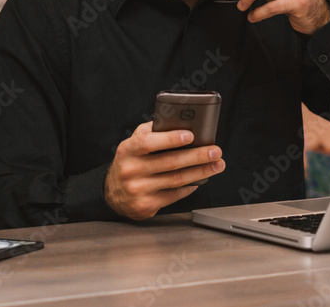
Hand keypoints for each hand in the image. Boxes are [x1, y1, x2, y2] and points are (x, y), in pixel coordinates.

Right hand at [104, 122, 224, 219]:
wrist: (112, 193)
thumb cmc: (130, 162)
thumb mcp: (133, 143)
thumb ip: (152, 132)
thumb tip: (180, 123)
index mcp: (129, 150)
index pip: (149, 142)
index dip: (171, 139)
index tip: (190, 135)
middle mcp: (132, 170)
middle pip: (170, 162)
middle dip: (197, 156)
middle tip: (215, 151)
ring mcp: (139, 189)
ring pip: (176, 179)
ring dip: (201, 172)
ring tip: (216, 165)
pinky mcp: (147, 205)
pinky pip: (174, 195)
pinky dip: (190, 186)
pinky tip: (199, 180)